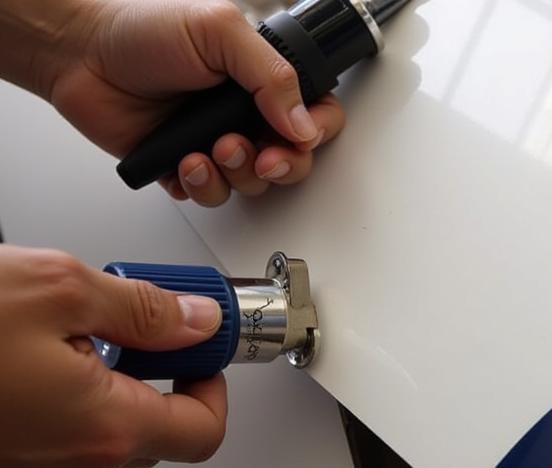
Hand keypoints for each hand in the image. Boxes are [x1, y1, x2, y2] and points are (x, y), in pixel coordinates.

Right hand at [0, 245, 227, 467]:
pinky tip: (26, 365)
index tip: (200, 355)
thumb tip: (197, 323)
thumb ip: (143, 310)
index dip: (213, 388)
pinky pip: (59, 446)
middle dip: (155, 380)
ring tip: (62, 338)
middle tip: (131, 329)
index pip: (204, 431)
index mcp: (105, 428)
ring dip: (103, 391)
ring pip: (104, 439)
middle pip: (157, 434)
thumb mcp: (55, 288)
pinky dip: (62, 407)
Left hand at [46, 0, 345, 205]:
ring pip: (253, 185)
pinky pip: (213, 197)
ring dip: (236, 174)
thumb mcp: (219, 31)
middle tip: (259, 156)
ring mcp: (217, 145)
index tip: (297, 137)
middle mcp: (244, 116)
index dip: (317, 134)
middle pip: (292, 162)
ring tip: (210, 149)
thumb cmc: (142, 30)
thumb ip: (272, 75)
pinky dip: (202, 186)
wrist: (79, 54)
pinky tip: (184, 161)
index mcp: (261, 81)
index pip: (316, 116)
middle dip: (280, 165)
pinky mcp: (187, 169)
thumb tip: (305, 123)